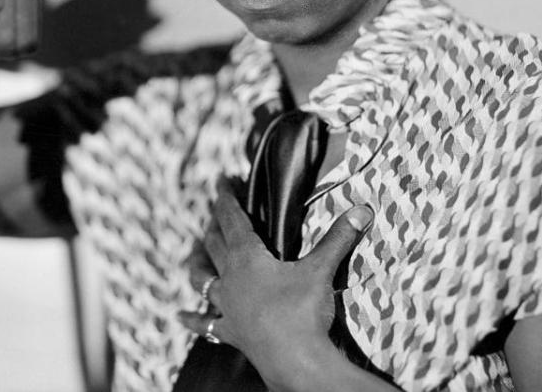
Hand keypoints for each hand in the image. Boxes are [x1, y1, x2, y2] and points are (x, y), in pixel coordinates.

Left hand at [179, 178, 373, 390]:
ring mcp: (227, 307)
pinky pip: (205, 324)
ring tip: (191, 254)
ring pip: (202, 279)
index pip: (232, 219)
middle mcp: (230, 279)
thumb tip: (362, 209)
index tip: (221, 180)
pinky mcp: (231, 332)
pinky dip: (192, 319)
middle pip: (214, 244)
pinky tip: (179, 316)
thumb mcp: (321, 270)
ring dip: (197, 265)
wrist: (296, 362)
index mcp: (247, 257)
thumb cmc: (304, 312)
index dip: (225, 198)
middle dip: (214, 224)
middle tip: (215, 209)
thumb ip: (338, 238)